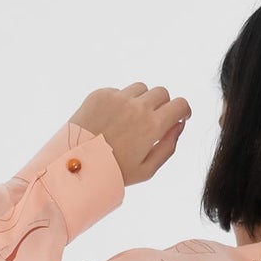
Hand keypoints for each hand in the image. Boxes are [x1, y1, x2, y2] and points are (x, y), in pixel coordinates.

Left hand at [69, 83, 191, 187]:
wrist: (78, 165)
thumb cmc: (114, 172)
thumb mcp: (147, 169)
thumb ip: (169, 146)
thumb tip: (179, 125)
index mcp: (152, 125)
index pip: (180, 104)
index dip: (183, 111)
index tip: (179, 117)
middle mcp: (138, 106)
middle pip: (162, 93)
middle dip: (163, 105)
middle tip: (153, 120)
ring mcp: (118, 97)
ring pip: (141, 89)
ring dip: (142, 101)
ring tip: (131, 120)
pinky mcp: (101, 94)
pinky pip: (119, 91)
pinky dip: (121, 102)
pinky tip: (112, 120)